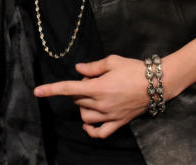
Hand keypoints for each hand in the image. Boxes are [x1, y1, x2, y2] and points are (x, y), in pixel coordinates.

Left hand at [33, 55, 149, 138]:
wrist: (158, 83)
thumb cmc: (135, 68)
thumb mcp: (112, 61)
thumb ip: (92, 67)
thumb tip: (78, 70)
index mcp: (98, 87)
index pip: (68, 89)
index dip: (50, 90)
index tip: (37, 92)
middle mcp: (102, 104)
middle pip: (77, 100)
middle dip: (79, 90)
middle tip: (92, 80)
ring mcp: (110, 115)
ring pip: (85, 116)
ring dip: (83, 106)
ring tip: (95, 96)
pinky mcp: (119, 122)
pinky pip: (100, 133)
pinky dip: (91, 130)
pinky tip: (88, 123)